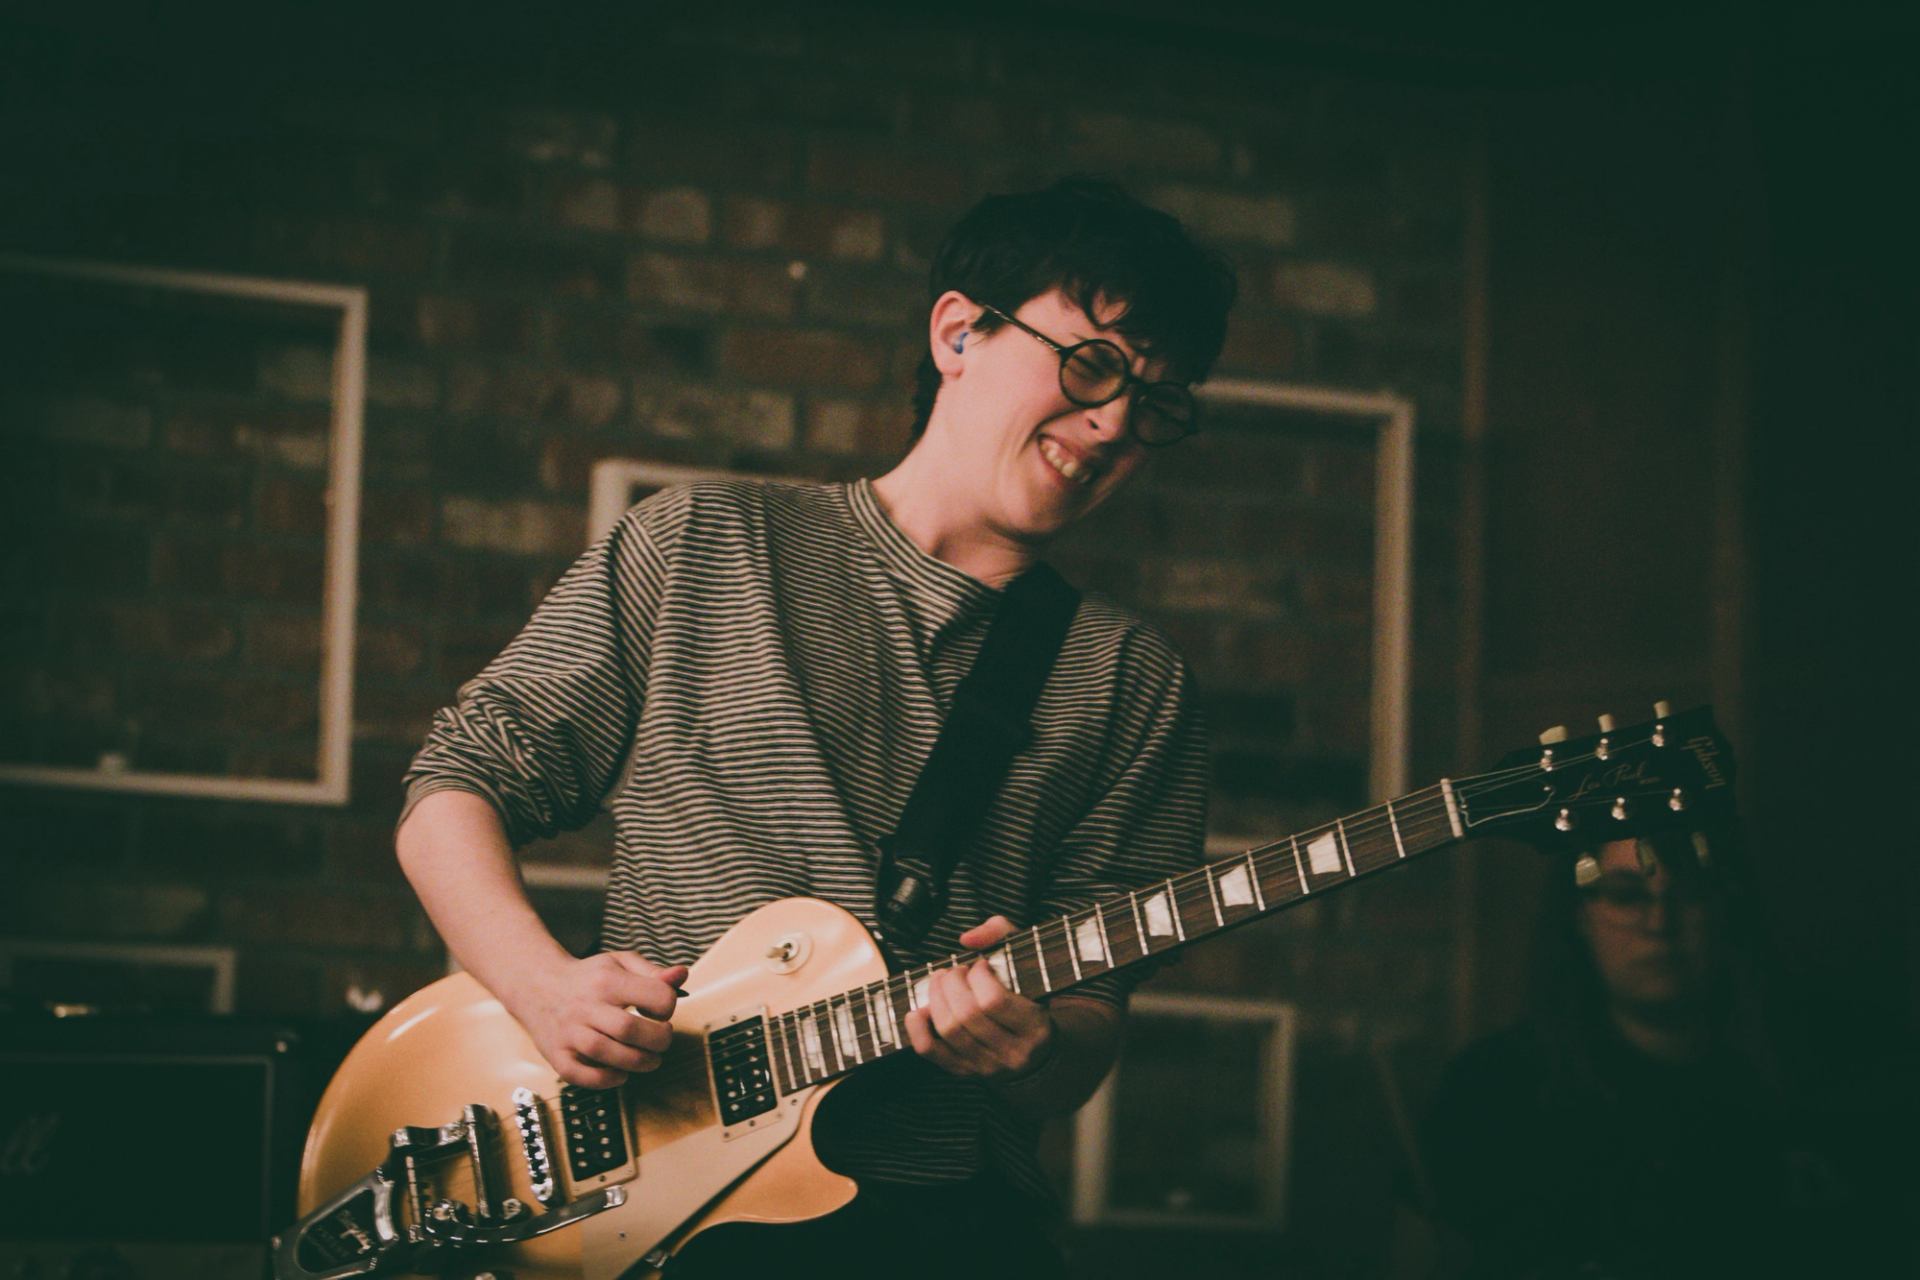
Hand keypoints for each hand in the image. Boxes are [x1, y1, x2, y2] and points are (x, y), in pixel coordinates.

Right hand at [507, 951, 687, 1088]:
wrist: (537, 984)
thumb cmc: (589, 977)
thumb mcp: (621, 963)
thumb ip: (653, 972)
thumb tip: (681, 975)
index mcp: (607, 980)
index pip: (655, 997)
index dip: (668, 1007)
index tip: (662, 1012)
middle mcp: (586, 1006)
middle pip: (631, 1030)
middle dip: (659, 1040)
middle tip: (661, 1039)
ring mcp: (569, 1033)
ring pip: (608, 1055)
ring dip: (639, 1063)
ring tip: (649, 1059)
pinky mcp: (557, 1056)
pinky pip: (582, 1076)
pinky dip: (607, 1080)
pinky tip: (620, 1072)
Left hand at [904, 916, 1054, 1080]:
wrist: (1035, 1051)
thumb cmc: (1027, 997)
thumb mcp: (1026, 961)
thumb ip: (1001, 934)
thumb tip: (967, 940)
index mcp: (1034, 1026)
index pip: (994, 1001)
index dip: (978, 977)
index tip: (980, 965)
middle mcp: (1012, 1052)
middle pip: (967, 1015)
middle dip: (952, 983)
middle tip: (955, 971)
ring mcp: (986, 1066)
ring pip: (949, 1030)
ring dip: (936, 998)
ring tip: (941, 983)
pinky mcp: (963, 1072)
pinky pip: (930, 1051)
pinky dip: (917, 1028)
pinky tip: (920, 1009)